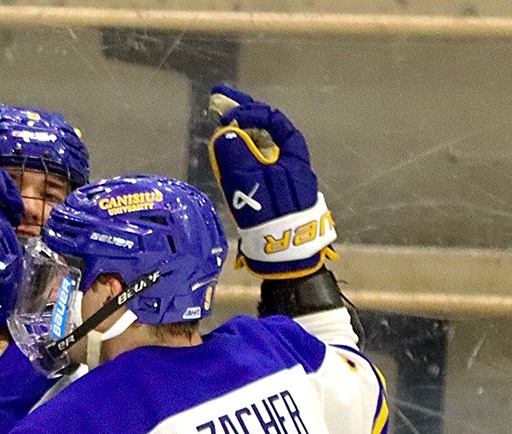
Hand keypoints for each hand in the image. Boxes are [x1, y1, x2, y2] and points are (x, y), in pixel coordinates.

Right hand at [208, 84, 333, 278]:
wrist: (286, 256)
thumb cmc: (273, 217)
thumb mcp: (251, 183)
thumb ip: (237, 156)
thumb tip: (225, 134)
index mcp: (292, 155)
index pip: (273, 121)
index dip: (249, 112)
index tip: (226, 114)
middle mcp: (289, 163)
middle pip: (266, 131)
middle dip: (243, 115)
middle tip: (219, 99)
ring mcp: (281, 179)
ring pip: (260, 148)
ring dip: (240, 134)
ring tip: (219, 125)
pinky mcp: (272, 196)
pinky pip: (256, 166)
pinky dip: (241, 156)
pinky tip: (228, 156)